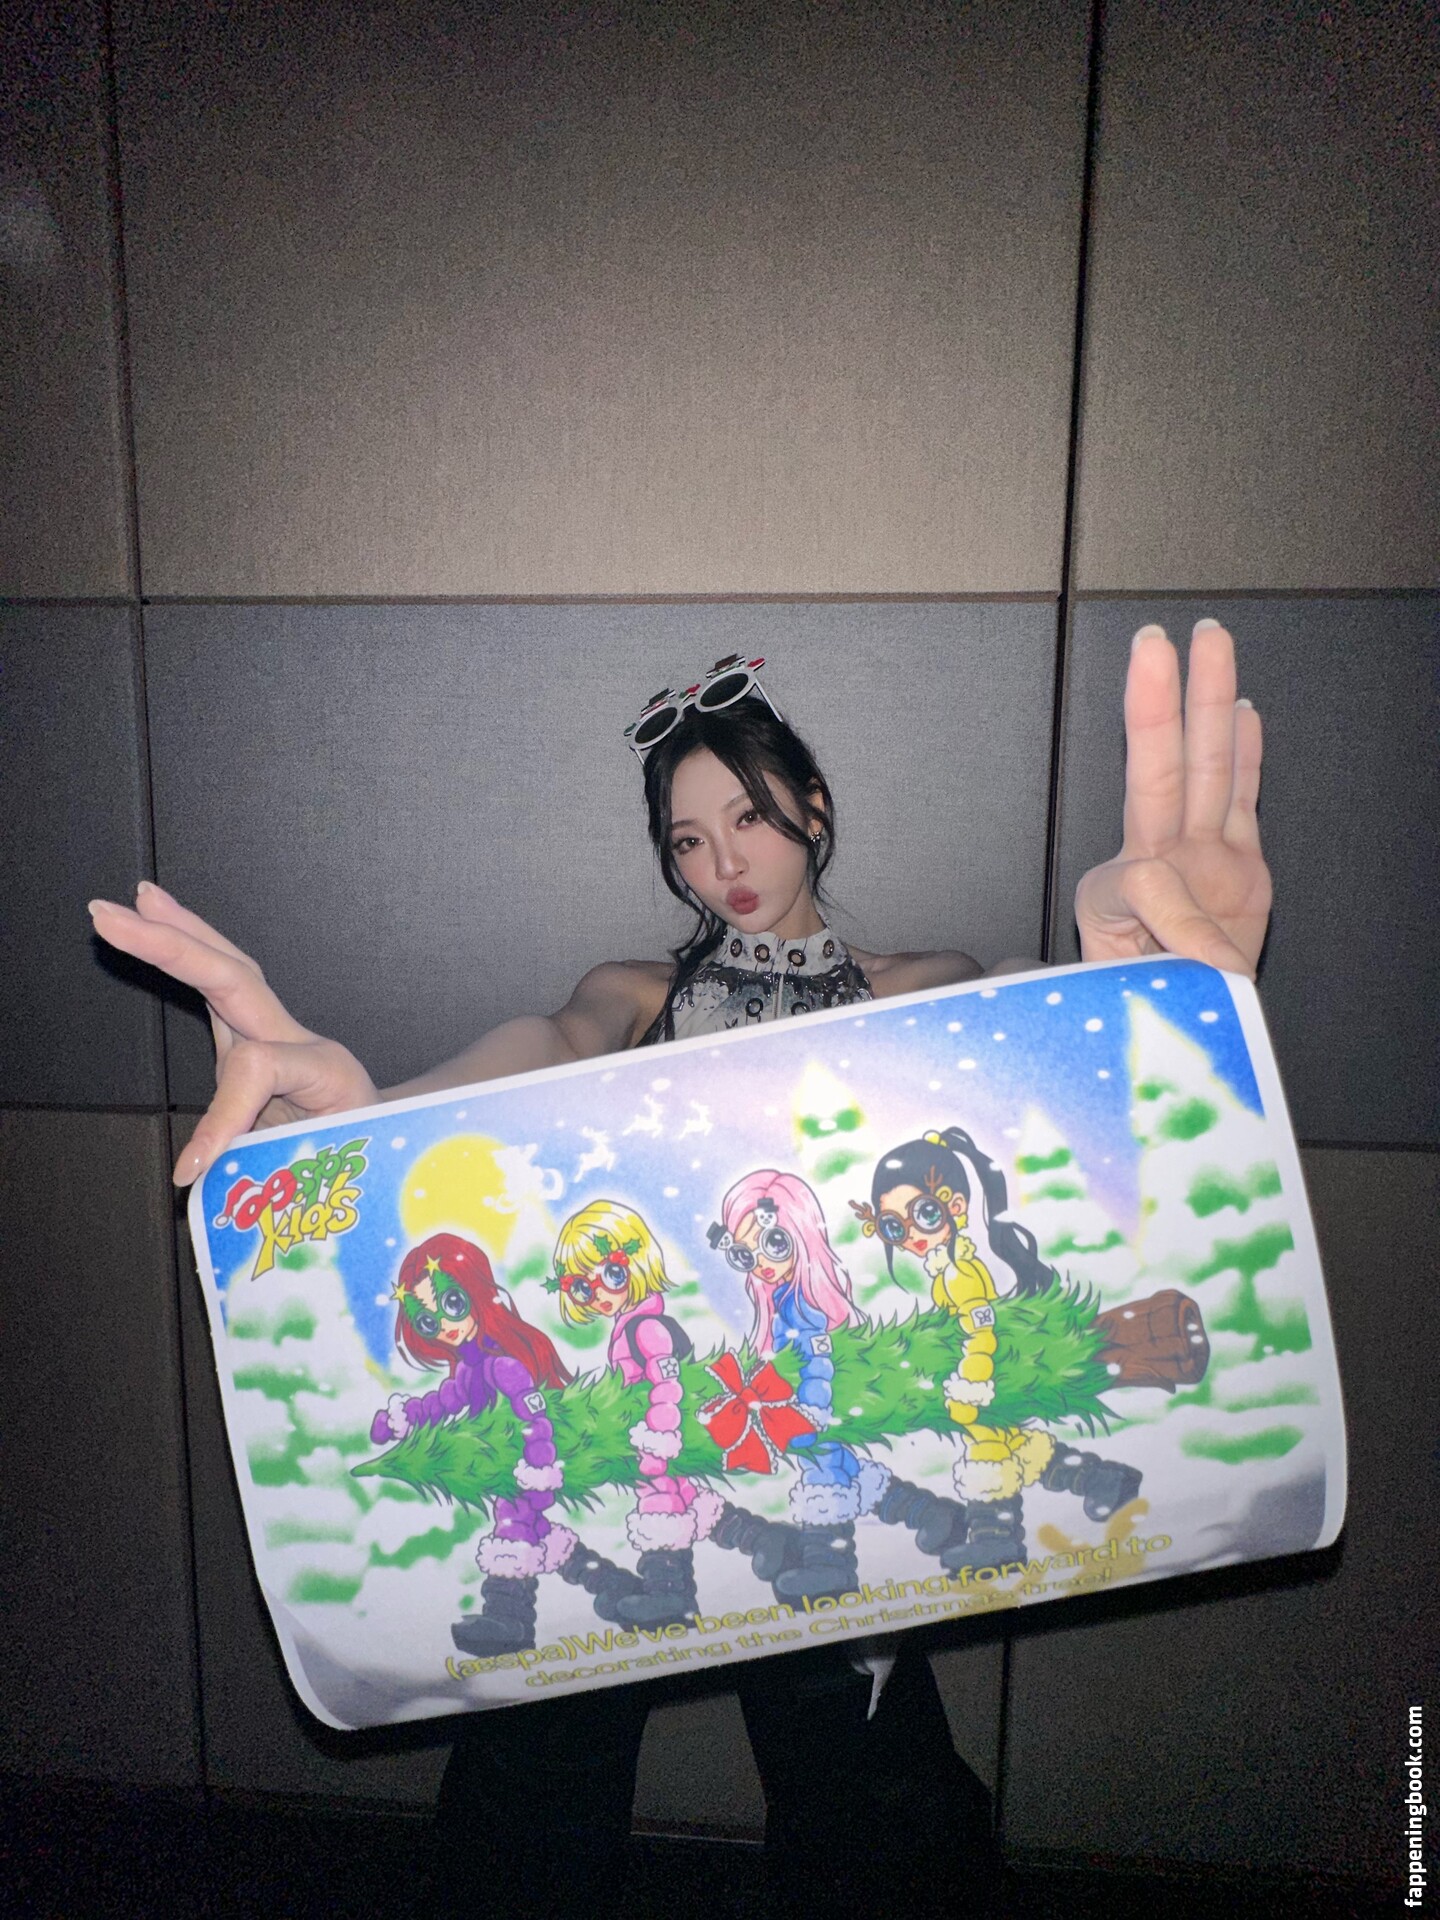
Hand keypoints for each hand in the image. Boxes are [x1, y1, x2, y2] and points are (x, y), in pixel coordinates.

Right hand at [88, 882, 378, 1184]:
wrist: (386, 1135)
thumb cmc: (360, 1152)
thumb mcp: (322, 1166)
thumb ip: (262, 1165)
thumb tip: (196, 1174)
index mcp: (322, 1068)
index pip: (255, 1068)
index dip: (219, 1117)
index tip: (192, 1169)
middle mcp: (295, 1037)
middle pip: (234, 976)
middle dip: (171, 946)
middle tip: (115, 917)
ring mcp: (275, 1030)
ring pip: (227, 967)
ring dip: (178, 932)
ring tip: (136, 899)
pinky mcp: (255, 1035)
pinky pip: (221, 983)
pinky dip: (189, 952)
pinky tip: (160, 921)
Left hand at [1075, 620, 1271, 976]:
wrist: (1176, 1030)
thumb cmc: (1141, 1008)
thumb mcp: (1142, 994)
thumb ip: (1173, 968)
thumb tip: (1212, 957)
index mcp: (1120, 895)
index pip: (1142, 878)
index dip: (1172, 914)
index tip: (1204, 966)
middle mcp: (1160, 861)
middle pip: (1160, 768)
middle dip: (1160, 706)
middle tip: (1155, 647)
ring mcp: (1201, 856)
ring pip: (1205, 766)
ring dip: (1206, 703)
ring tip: (1208, 645)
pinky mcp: (1240, 863)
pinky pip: (1241, 796)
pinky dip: (1245, 754)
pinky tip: (1242, 709)